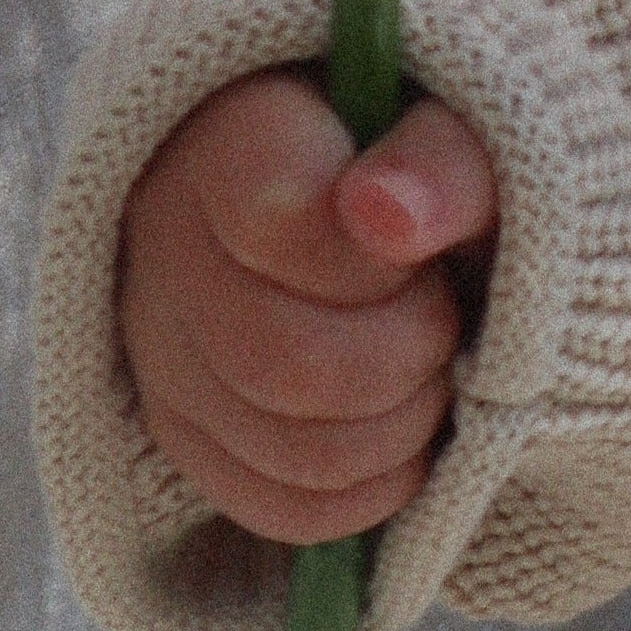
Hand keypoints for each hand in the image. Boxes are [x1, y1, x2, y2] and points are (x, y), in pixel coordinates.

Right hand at [117, 70, 498, 547]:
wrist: (396, 191)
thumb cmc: (435, 151)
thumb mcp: (468, 123)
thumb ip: (441, 159)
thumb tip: (385, 216)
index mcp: (228, 136)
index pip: (285, 223)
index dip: (385, 258)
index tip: (423, 244)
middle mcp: (165, 245)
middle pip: (287, 363)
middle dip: (410, 352)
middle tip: (448, 311)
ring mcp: (161, 351)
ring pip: (293, 452)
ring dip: (404, 424)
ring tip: (434, 362)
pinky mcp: (186, 432)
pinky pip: (282, 508)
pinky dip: (374, 486)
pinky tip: (405, 425)